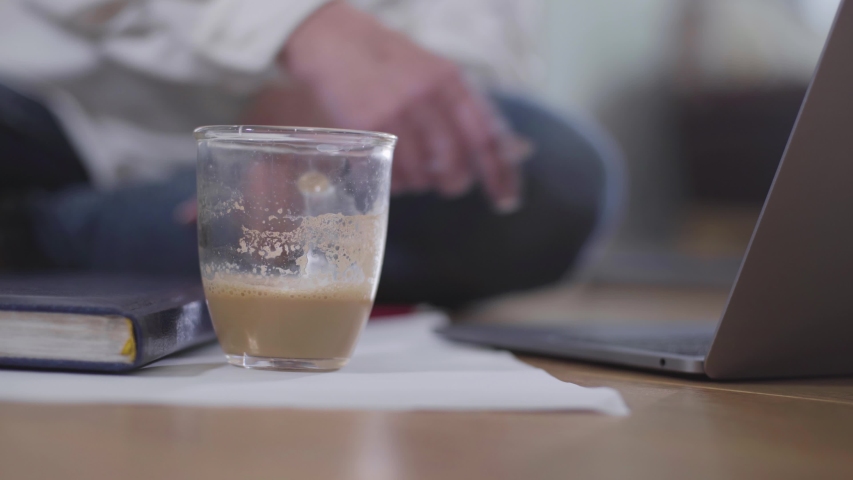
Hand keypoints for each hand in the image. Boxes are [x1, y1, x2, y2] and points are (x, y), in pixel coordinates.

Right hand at [279, 1, 529, 210]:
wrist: (333, 40)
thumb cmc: (388, 62)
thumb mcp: (433, 72)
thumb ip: (464, 108)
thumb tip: (508, 150)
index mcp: (450, 80)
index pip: (487, 135)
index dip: (500, 173)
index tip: (506, 199)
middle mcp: (426, 95)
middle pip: (455, 161)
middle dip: (456, 181)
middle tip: (451, 184)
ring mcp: (395, 112)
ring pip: (422, 173)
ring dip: (423, 182)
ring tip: (414, 169)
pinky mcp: (366, 127)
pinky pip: (392, 174)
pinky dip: (398, 182)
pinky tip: (393, 170)